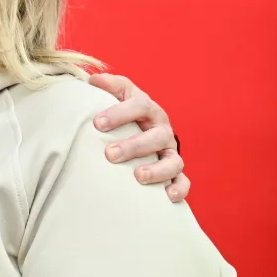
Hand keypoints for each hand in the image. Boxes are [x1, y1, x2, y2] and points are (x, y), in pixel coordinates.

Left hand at [88, 72, 188, 202]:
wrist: (142, 129)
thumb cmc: (124, 113)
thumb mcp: (118, 96)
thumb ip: (108, 87)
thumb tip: (93, 80)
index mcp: (148, 108)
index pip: (139, 105)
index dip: (120, 113)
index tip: (97, 124)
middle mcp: (162, 129)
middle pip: (156, 136)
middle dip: (134, 146)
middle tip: (110, 154)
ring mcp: (170, 151)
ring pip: (173, 161)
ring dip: (157, 169)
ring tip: (138, 177)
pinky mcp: (175, 171)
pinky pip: (183, 181)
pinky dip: (179, 188)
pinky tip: (167, 196)